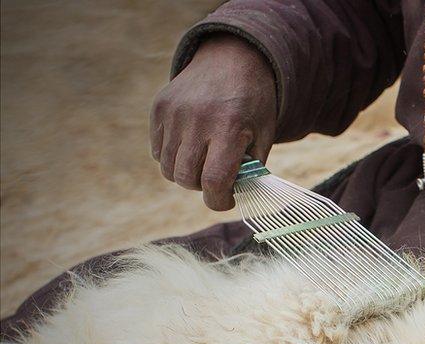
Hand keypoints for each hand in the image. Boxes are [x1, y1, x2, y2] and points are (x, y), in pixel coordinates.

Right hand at [150, 34, 276, 210]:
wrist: (233, 58)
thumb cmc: (253, 103)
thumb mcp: (263, 135)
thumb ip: (250, 169)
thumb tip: (234, 198)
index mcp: (229, 127)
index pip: (214, 181)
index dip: (219, 200)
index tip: (226, 200)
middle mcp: (198, 119)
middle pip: (186, 178)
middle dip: (202, 187)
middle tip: (216, 178)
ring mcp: (174, 112)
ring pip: (168, 168)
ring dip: (186, 174)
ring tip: (203, 162)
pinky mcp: (159, 108)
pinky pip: (157, 151)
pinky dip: (172, 157)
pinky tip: (190, 146)